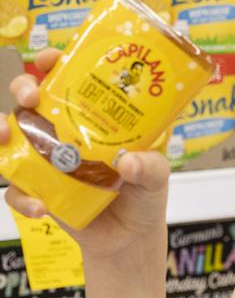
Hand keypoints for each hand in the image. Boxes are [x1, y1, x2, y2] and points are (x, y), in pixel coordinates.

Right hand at [2, 48, 170, 258]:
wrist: (131, 237)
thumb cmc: (144, 195)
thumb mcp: (156, 175)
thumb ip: (149, 166)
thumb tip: (128, 162)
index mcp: (93, 118)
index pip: (69, 80)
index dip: (54, 63)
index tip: (49, 60)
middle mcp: (65, 133)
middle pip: (32, 99)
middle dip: (23, 88)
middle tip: (31, 96)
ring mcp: (47, 160)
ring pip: (10, 136)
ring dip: (0, 130)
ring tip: (4, 134)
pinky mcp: (37, 190)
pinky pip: (15, 188)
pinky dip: (22, 197)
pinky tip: (41, 206)